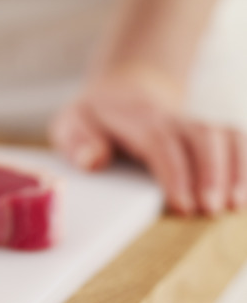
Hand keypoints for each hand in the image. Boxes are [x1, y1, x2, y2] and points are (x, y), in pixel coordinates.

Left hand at [50, 66, 246, 215]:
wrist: (123, 92)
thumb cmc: (95, 117)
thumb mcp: (72, 123)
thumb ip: (77, 142)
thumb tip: (94, 161)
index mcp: (137, 120)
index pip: (161, 143)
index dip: (175, 173)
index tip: (182, 204)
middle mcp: (173, 120)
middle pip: (203, 136)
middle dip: (212, 173)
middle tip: (212, 210)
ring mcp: (196, 125)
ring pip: (228, 136)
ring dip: (239, 169)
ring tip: (237, 206)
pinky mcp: (212, 134)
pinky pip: (239, 142)